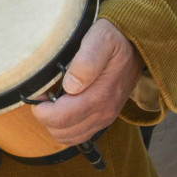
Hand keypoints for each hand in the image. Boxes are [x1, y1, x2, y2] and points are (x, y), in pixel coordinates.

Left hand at [30, 19, 142, 144]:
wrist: (137, 45)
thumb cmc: (115, 39)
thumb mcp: (102, 39)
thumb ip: (87, 61)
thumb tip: (71, 85)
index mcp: (99, 95)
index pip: (61, 118)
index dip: (42, 110)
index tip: (39, 93)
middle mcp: (103, 112)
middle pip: (62, 132)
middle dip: (46, 117)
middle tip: (44, 96)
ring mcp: (105, 117)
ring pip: (69, 137)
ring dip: (55, 124)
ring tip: (52, 102)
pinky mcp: (105, 118)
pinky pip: (80, 135)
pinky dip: (66, 128)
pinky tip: (63, 108)